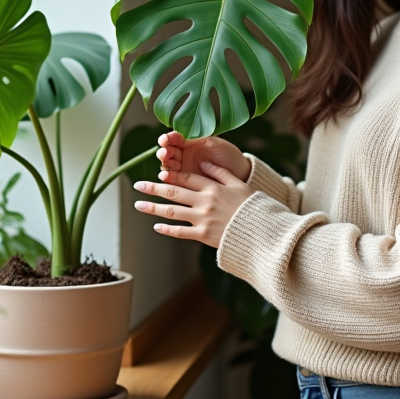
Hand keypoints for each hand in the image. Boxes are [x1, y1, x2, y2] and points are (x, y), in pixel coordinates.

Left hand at [133, 162, 254, 248]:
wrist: (261, 232)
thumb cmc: (252, 206)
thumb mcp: (239, 184)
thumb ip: (221, 173)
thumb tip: (204, 163)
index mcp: (213, 187)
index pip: (186, 178)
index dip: (170, 175)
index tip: (157, 173)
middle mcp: (205, 202)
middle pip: (174, 192)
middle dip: (153, 188)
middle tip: (138, 185)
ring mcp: (202, 219)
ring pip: (172, 211)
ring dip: (153, 208)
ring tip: (139, 205)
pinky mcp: (204, 235)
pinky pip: (181, 232)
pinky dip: (167, 230)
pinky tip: (156, 227)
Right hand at [156, 131, 251, 182]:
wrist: (240, 173)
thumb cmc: (229, 154)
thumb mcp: (213, 143)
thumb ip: (196, 139)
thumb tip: (178, 136)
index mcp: (190, 142)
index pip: (174, 139)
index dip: (169, 138)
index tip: (166, 139)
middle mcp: (184, 155)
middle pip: (168, 152)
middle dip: (165, 151)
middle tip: (165, 152)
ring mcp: (184, 169)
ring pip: (168, 165)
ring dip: (165, 163)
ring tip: (165, 163)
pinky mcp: (186, 183)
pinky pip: (173, 180)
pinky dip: (167, 177)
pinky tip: (165, 176)